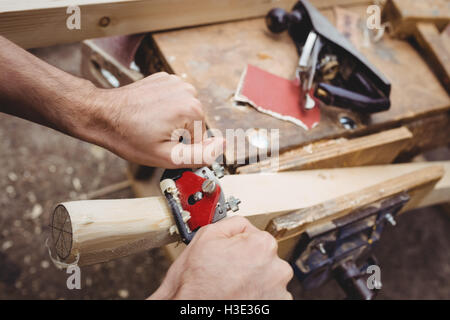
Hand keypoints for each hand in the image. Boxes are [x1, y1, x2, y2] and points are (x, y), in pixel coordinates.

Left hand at [84, 72, 224, 167]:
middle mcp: (187, 90)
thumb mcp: (166, 156)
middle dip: (179, 134)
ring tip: (151, 124)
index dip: (184, 149)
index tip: (164, 147)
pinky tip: (150, 113)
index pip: (202, 140)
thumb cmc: (128, 136)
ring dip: (173, 121)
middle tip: (155, 136)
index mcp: (191, 109)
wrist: (102, 114)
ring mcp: (176, 82)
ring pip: (186, 112)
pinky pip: (176, 100)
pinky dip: (166, 108)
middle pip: (196, 124)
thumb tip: (222, 146)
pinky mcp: (165, 79)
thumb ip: (200, 154)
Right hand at [149, 216, 292, 299]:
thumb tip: (242, 224)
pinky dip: (256, 295)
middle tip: (227, 271)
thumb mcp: (206, 236)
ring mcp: (279, 291)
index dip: (238, 244)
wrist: (193, 309)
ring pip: (266, 277)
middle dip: (248, 261)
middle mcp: (277, 269)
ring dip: (253, 280)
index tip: (229, 254)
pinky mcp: (276, 306)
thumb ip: (232, 223)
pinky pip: (268, 295)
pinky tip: (239, 295)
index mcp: (263, 245)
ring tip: (232, 286)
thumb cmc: (196, 283)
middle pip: (263, 257)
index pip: (255, 236)